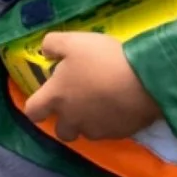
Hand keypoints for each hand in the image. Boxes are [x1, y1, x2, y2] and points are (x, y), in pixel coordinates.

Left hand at [22, 32, 158, 142]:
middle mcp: (73, 119)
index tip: (42, 99)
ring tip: (97, 104)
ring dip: (86, 122)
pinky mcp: (119, 134)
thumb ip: (51, 45)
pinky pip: (107, 132)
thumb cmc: (101, 59)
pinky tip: (115, 107)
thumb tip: (45, 54)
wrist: (143, 81)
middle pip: (61, 131)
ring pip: (85, 133)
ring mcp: (97, 130)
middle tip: (73, 103)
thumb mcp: (71, 41)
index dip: (34, 108)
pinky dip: (107, 123)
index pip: (33, 112)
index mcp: (56, 97)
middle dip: (63, 121)